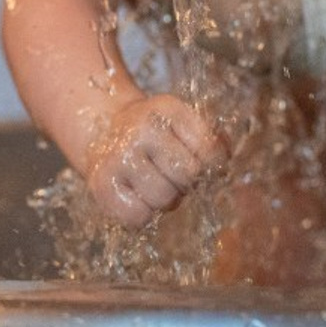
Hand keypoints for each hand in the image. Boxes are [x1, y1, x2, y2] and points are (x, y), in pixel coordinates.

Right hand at [84, 93, 226, 227]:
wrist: (103, 131)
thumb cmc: (155, 132)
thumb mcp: (182, 122)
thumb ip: (212, 139)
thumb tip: (224, 163)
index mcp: (168, 109)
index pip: (209, 149)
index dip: (212, 166)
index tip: (203, 166)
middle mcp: (141, 129)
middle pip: (187, 175)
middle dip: (186, 182)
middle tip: (173, 175)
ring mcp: (119, 156)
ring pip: (164, 199)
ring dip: (166, 201)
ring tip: (156, 185)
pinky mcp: (101, 184)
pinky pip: (137, 217)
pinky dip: (143, 215)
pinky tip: (138, 196)